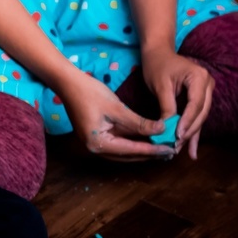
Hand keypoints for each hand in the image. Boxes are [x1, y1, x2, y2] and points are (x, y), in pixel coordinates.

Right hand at [62, 74, 176, 161]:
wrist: (67, 81)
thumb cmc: (90, 92)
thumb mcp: (117, 108)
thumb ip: (140, 123)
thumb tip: (162, 130)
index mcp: (98, 144)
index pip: (132, 150)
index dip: (153, 150)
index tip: (171, 149)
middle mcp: (96, 149)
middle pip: (128, 155)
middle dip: (149, 153)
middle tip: (170, 150)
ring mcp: (95, 143)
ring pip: (124, 151)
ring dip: (142, 149)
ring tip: (162, 147)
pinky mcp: (96, 136)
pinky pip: (119, 143)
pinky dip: (133, 141)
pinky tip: (146, 138)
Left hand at [141, 47, 213, 158]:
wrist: (158, 52)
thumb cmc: (157, 65)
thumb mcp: (160, 85)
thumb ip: (167, 106)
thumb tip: (167, 128)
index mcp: (199, 77)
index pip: (195, 104)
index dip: (187, 121)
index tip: (177, 136)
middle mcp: (207, 84)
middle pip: (200, 113)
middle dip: (190, 131)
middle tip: (178, 146)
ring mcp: (206, 92)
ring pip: (200, 117)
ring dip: (192, 134)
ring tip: (186, 152)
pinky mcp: (200, 98)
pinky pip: (197, 116)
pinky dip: (192, 130)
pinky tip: (191, 148)